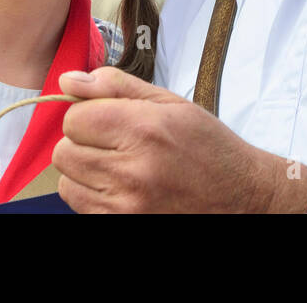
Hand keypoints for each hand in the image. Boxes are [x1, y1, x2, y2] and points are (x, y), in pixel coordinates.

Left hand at [51, 67, 306, 212]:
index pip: (74, 118)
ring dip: (85, 169)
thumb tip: (68, 79)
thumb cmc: (207, 146)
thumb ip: (116, 86)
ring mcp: (127, 207)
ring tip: (118, 165)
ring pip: (67, 181)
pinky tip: (120, 187)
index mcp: (145, 129)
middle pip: (65, 151)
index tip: (109, 118)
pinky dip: (92, 194)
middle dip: (84, 141)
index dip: (88, 113)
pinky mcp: (124, 227)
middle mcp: (132, 171)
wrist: (242, 198)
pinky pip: (79, 206)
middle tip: (115, 142)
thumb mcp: (171, 103)